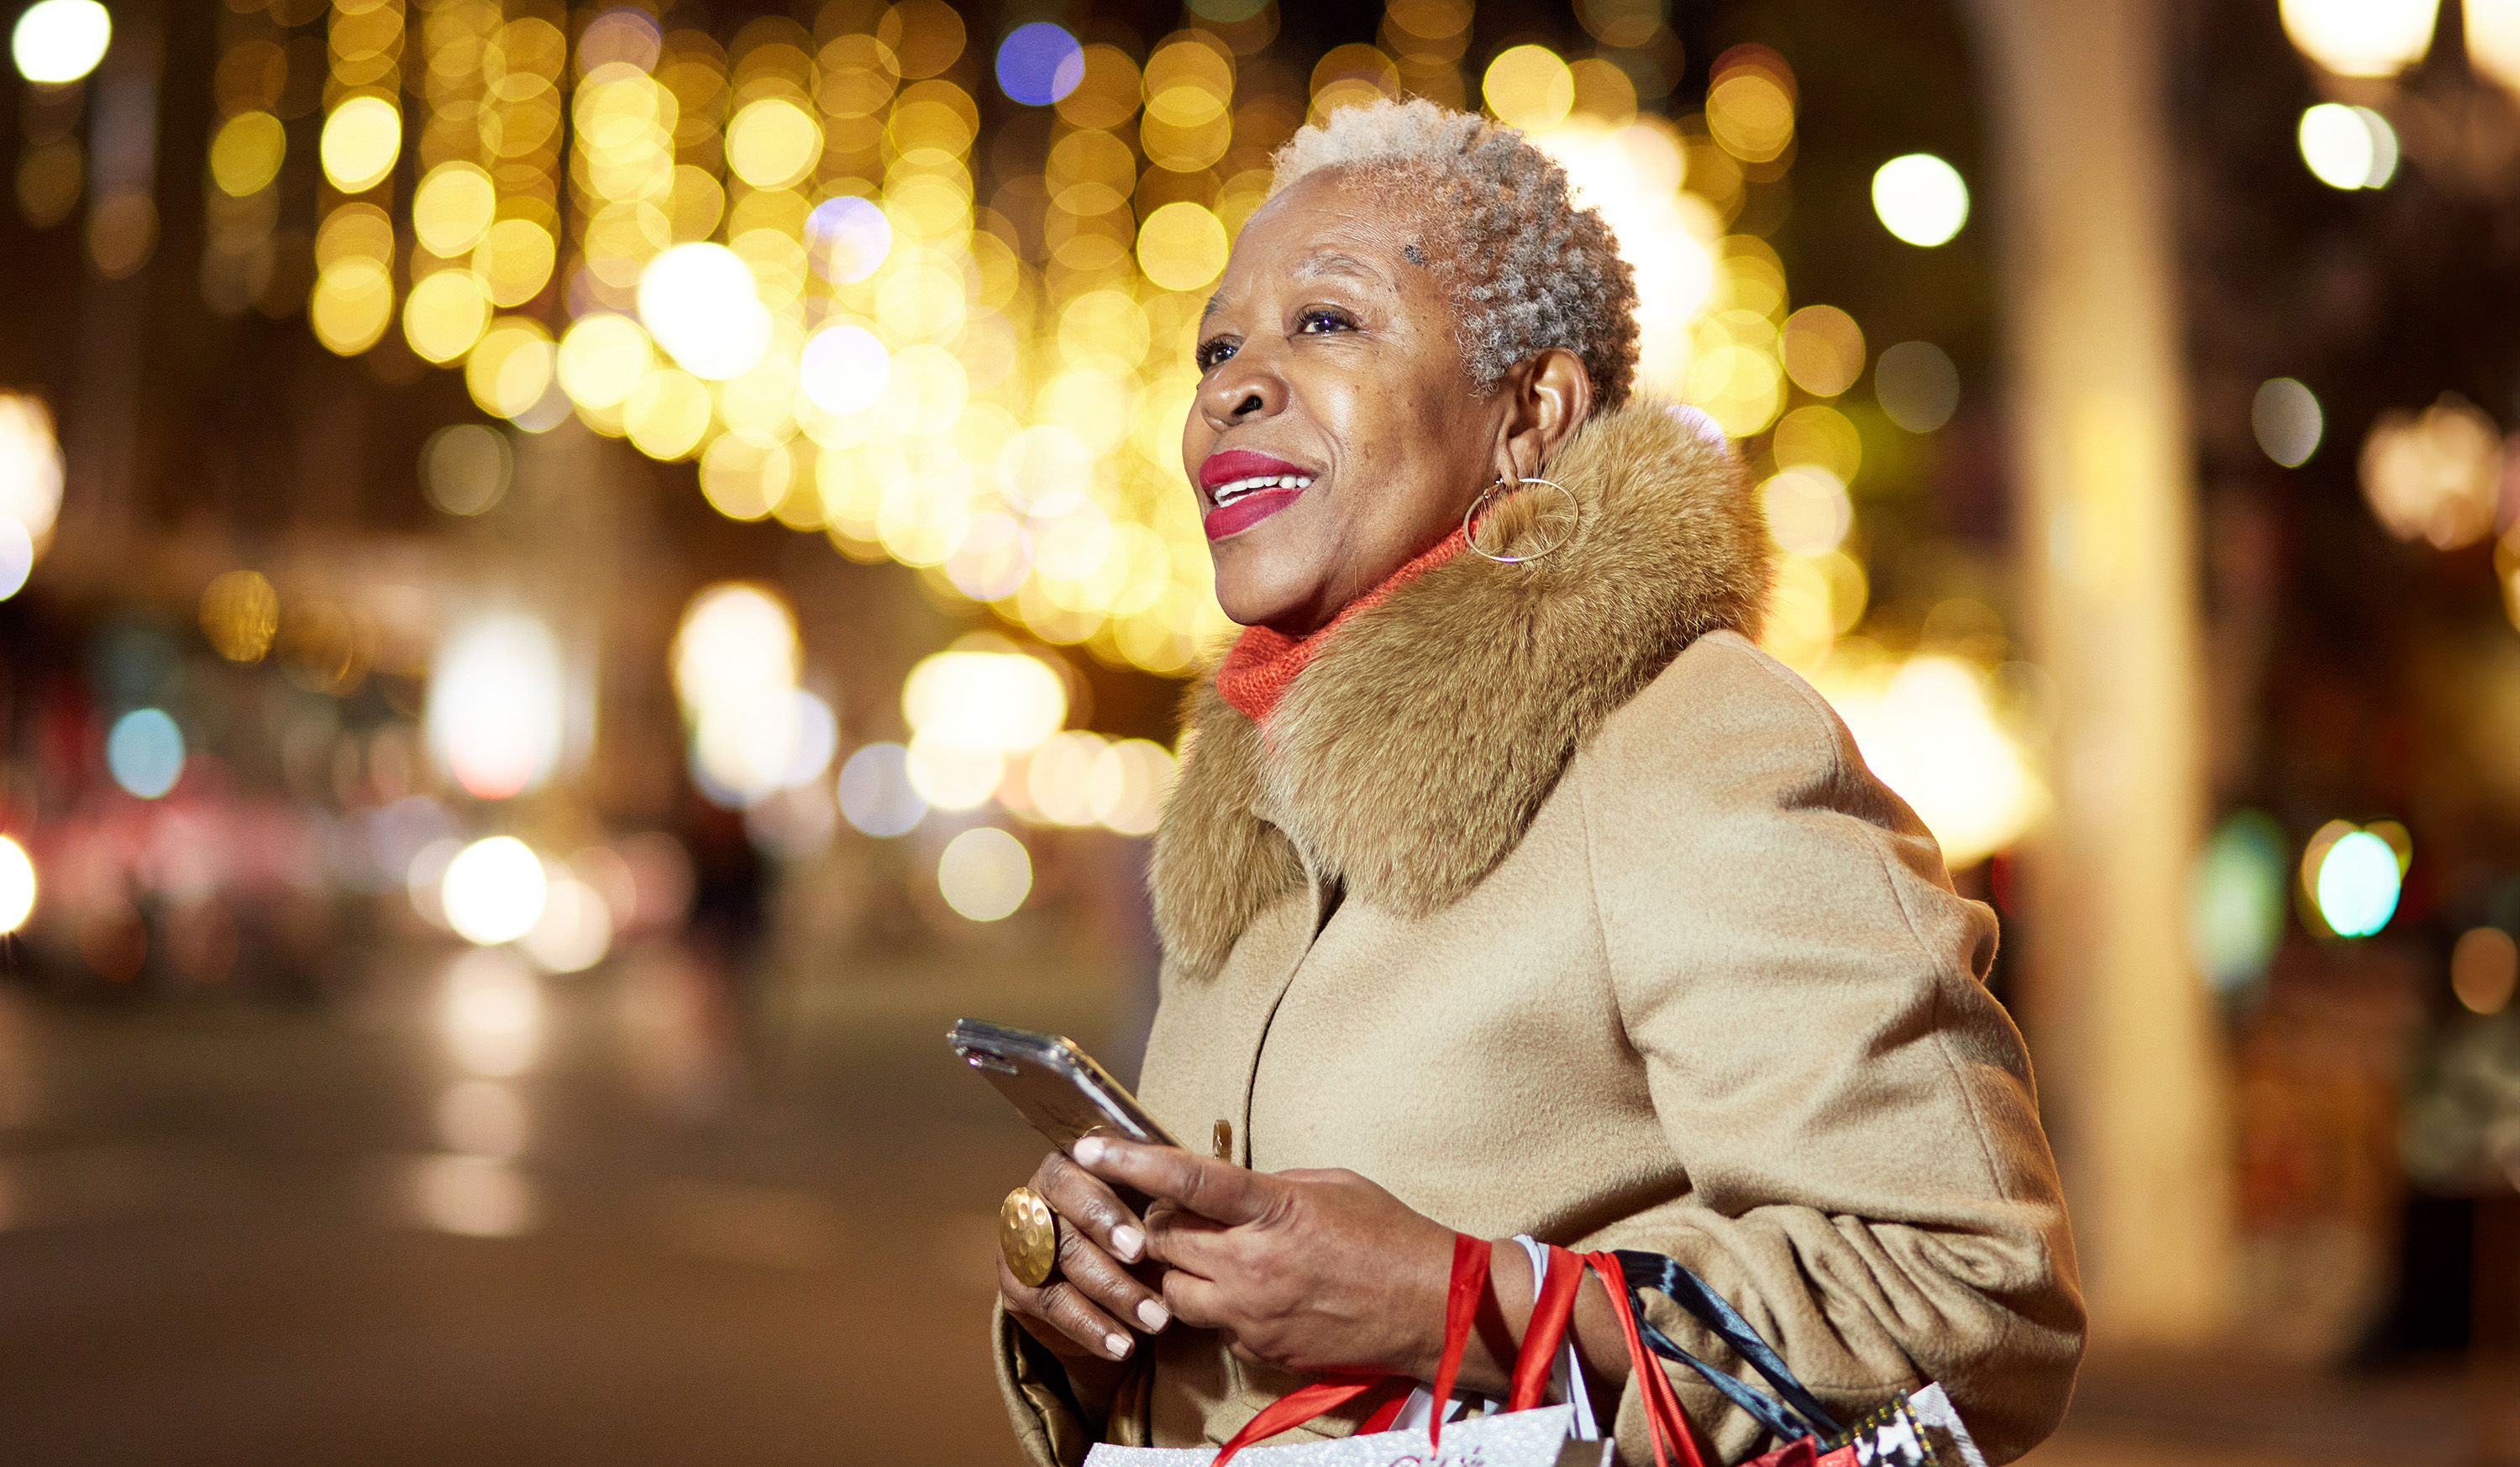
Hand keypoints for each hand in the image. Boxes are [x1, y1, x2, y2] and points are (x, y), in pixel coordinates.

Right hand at [996, 1147, 1175, 1407]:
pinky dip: (1090, 1326)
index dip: (1107, 1208)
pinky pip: (1051, 1303)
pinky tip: (1123, 1346)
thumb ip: (1162, 1207)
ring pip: (1062, 1258)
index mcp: (1074, 1162)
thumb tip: (1191, 1221)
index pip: (1080, 1170)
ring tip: (1155, 1319)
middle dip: (1106, 1242)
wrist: (1112, 1295)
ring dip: (1112, 1291)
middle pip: (1065, 1211)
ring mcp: (1020, 1237)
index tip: (1139, 1243)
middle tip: (1142, 1264)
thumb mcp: (1154, 1214)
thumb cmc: (1141, 1237)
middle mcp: (1039, 1192)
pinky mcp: (1015, 1282)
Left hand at [1071, 1136, 1460, 1379]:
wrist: (1433, 1309)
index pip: (1185, 1182)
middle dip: (1155, 1222)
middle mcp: (1254, 1265)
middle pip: (1161, 1240)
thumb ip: (1267, 1188)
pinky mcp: (1259, 1349)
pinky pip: (1211, 1323)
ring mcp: (1253, 1313)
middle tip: (1175, 1210)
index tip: (1088, 1150)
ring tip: (1209, 1253)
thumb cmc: (1389, 1235)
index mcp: (1274, 1210)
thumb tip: (1222, 1192)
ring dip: (1176, 1269)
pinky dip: (1215, 1303)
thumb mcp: (1329, 1186)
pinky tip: (1250, 1289)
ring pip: (1172, 1290)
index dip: (1131, 1163)